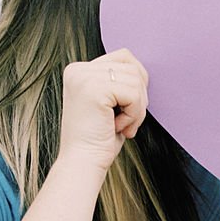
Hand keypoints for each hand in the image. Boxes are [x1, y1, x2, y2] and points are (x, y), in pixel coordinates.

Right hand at [60, 48, 148, 170]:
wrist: (82, 163)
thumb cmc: (98, 140)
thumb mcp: (109, 104)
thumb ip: (119, 82)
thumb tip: (141, 71)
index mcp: (79, 71)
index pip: (124, 57)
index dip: (136, 84)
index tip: (126, 110)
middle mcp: (78, 70)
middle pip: (132, 67)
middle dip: (138, 98)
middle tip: (126, 122)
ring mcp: (84, 77)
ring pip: (135, 80)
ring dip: (137, 109)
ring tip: (121, 126)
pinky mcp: (94, 89)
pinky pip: (133, 94)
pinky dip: (134, 115)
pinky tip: (118, 127)